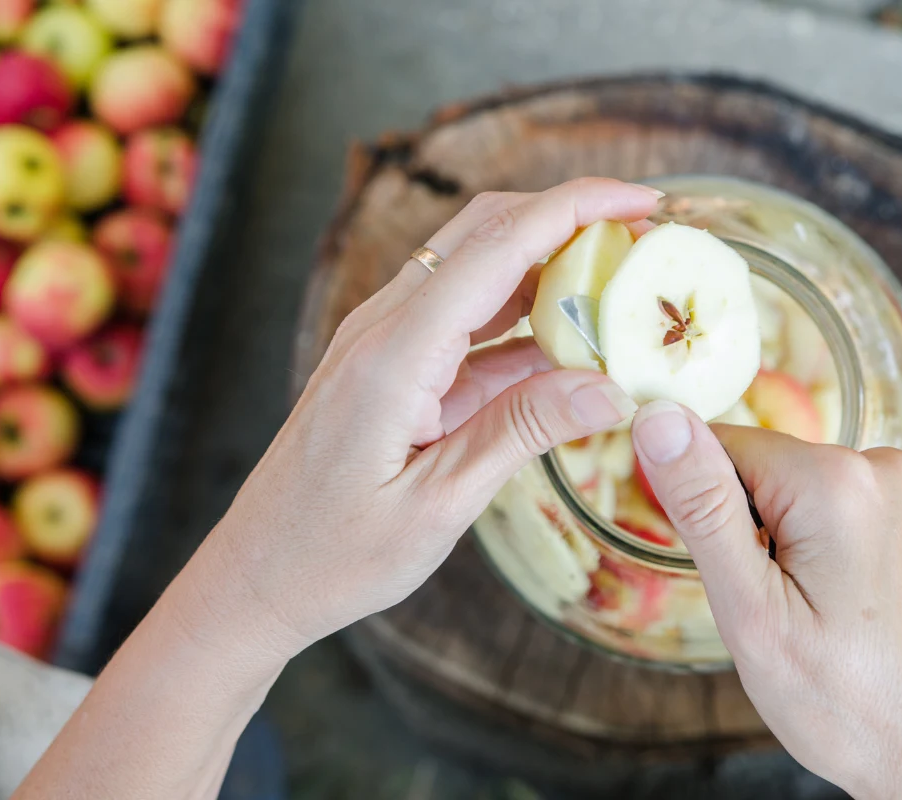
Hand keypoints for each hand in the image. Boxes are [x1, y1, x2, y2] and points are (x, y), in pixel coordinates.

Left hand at [200, 178, 657, 658]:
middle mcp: (383, 328)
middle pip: (485, 233)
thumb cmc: (334, 555)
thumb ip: (522, 433)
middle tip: (646, 233)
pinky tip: (571, 346)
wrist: (255, 576)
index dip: (575, 209)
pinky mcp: (390, 366)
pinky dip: (522, 321)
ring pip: (477, 271)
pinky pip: (465, 323)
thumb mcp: (439, 504)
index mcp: (394, 354)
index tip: (644, 199)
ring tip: (624, 286)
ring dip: (550, 266)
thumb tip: (612, 387)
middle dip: (569, 217)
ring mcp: (383, 342)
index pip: (497, 247)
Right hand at [630, 402, 901, 799]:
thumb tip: (658, 417)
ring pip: (790, 493)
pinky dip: (814, 553)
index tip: (732, 577)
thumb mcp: (753, 612)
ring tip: (811, 619)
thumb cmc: (853, 705)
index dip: (700, 512)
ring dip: (779, 547)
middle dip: (744, 534)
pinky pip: (828, 512)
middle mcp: (879, 466)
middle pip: (757, 468)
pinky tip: (837, 611)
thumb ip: (703, 506)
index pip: (715, 446)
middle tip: (774, 612)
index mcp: (834, 480)